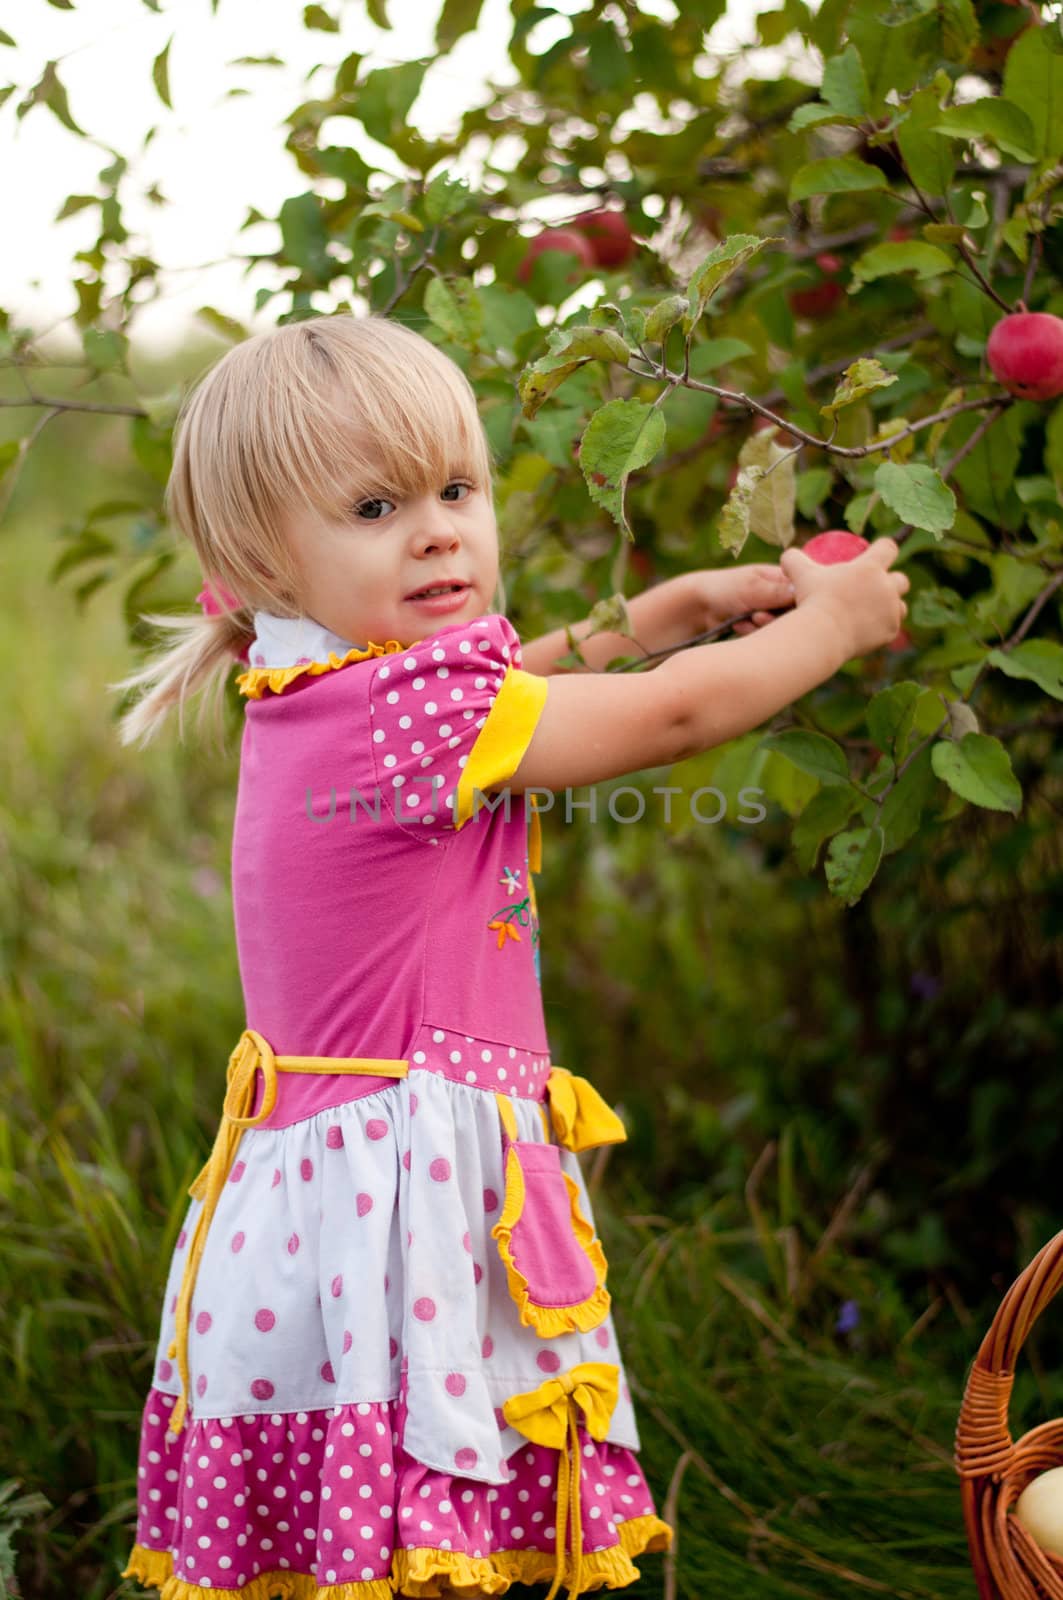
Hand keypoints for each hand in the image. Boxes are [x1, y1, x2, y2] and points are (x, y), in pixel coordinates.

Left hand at [691, 563, 797, 636]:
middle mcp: (785, 596)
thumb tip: (803, 592)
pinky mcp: (766, 631)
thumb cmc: (723, 588)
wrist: (698, 607)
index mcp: (786, 578)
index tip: (772, 610)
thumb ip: (776, 591)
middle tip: (756, 617)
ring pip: (784, 631)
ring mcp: (776, 614)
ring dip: (762, 628)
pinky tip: (739, 627)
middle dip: (775, 620)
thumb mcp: (750, 587)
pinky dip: (754, 635)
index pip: (807, 595)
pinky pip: (770, 641)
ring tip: (745, 619)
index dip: (795, 607)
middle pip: (798, 616)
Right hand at [779, 537, 909, 661]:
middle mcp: (887, 587)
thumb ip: (794, 559)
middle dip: (892, 582)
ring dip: (891, 607)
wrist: (822, 635)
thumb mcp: (800, 575)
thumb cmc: (813, 600)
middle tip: (876, 589)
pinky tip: (870, 630)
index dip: (885, 548)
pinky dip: (882, 629)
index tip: (878, 551)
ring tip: (875, 612)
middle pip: (902, 580)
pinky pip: (892, 627)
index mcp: (871, 568)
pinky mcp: (890, 631)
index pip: (889, 548)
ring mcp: (891, 610)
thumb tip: (788, 555)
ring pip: (901, 606)